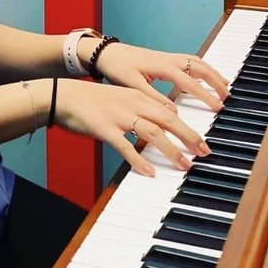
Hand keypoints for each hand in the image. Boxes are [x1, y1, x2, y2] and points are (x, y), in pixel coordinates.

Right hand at [55, 79, 210, 175]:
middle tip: (204, 151)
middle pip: (168, 119)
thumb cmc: (90, 101)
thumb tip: (160, 127)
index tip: (202, 140)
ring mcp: (119, 116)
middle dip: (189, 136)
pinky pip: (125, 146)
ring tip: (184, 164)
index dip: (189, 125)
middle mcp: (132, 104)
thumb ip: (141, 111)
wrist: (62, 95)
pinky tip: (149, 171)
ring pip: (152, 132)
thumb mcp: (120, 100)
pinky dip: (138, 160)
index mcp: (138, 96)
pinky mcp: (104, 129)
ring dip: (171, 149)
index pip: (170, 110)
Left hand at [91, 42, 228, 112]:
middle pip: (200, 68)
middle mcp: (168, 59)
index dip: (205, 95)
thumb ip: (153, 98)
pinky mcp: (165, 58)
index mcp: (162, 66)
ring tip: (225, 85)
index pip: (189, 82)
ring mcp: (168, 57)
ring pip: (197, 62)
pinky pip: (190, 60)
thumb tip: (173, 113)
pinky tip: (207, 76)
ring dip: (212, 72)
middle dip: (216, 81)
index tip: (217, 107)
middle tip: (228, 96)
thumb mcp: (132, 86)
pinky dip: (202, 68)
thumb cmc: (117, 68)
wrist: (106, 53)